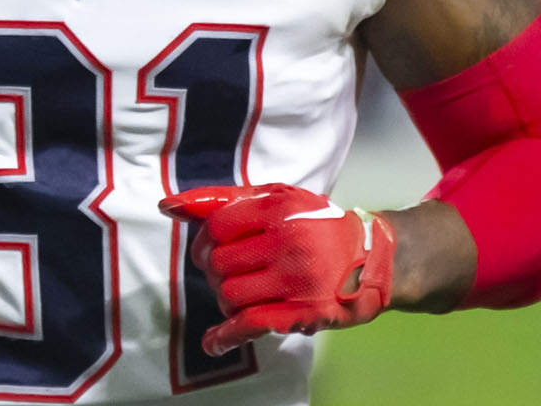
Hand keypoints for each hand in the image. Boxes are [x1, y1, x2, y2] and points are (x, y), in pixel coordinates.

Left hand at [159, 183, 394, 355]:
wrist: (371, 257)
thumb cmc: (316, 224)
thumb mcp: (277, 198)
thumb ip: (224, 199)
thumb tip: (169, 205)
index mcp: (278, 207)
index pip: (217, 225)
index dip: (204, 240)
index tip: (208, 249)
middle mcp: (287, 241)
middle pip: (219, 262)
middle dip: (212, 271)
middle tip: (224, 272)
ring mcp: (296, 279)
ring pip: (230, 294)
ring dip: (224, 298)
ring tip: (236, 294)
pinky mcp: (302, 311)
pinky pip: (250, 324)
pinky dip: (225, 336)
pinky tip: (214, 342)